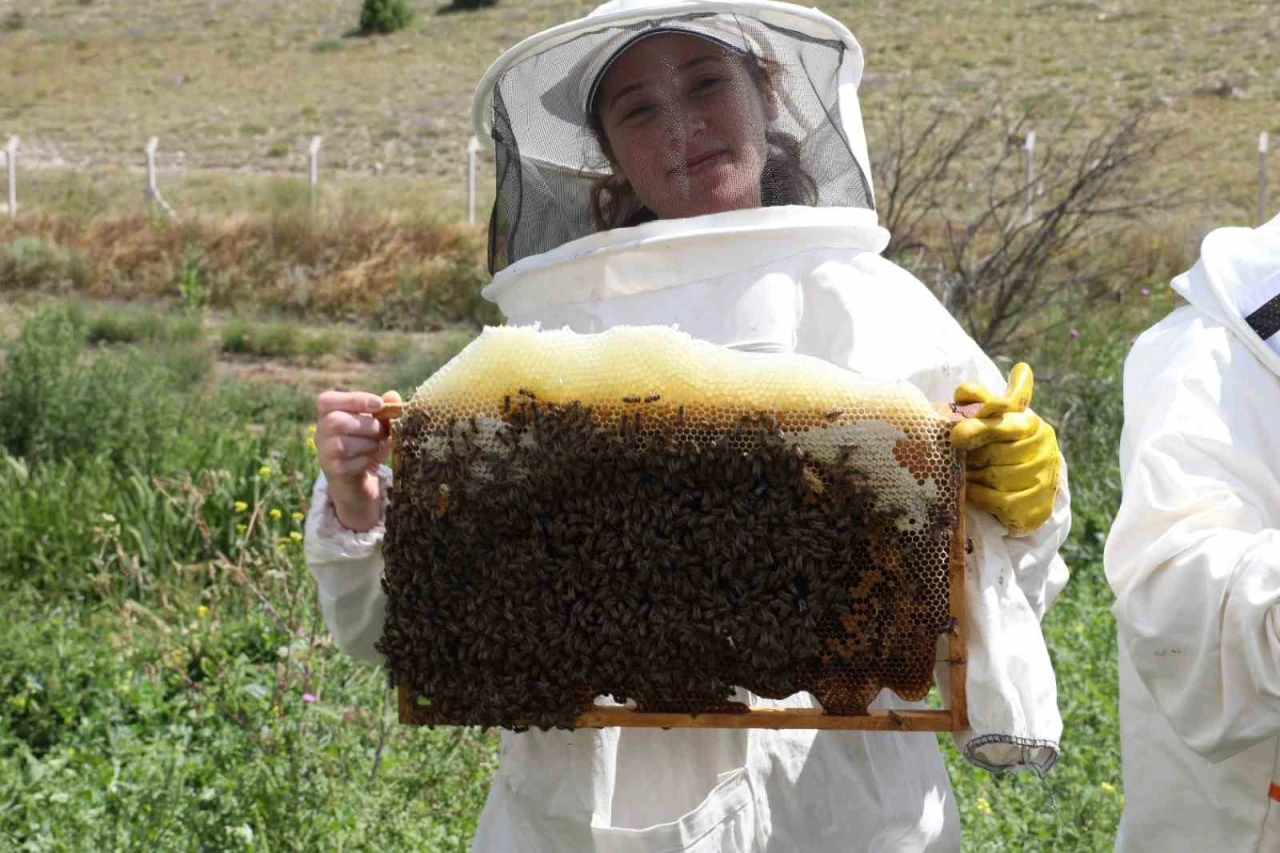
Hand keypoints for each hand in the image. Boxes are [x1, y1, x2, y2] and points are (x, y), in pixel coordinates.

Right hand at [314, 389, 401, 531]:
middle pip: (335, 422)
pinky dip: (367, 460)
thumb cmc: (367, 443)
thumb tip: (393, 396)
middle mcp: (320, 432)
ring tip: (378, 445)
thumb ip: (384, 409)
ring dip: (369, 444)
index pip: (327, 400)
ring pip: (342, 444)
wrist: (360, 477)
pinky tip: (371, 459)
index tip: (379, 404)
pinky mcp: (333, 471)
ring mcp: (324, 453)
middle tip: (383, 432)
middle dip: (367, 425)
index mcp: (327, 414)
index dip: (353, 399)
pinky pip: (350, 464)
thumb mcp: (378, 424)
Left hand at [950, 363, 1060, 534]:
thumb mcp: (990, 420)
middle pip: (994, 453)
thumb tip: (964, 389)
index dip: (981, 427)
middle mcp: (1044, 447)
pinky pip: (999, 500)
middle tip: (957, 459)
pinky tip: (970, 490)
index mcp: (1031, 423)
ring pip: (996, 476)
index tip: (956, 434)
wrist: (1026, 488)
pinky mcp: (1038, 503)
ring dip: (973, 477)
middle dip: (971, 457)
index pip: (1004, 422)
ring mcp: (1044, 476)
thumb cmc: (1000, 445)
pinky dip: (979, 495)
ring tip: (963, 473)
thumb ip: (977, 401)